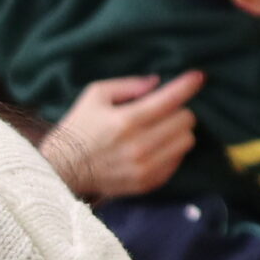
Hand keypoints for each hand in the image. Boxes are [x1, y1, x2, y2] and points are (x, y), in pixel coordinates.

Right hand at [43, 71, 201, 200]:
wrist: (62, 168)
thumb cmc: (79, 127)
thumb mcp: (94, 95)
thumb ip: (128, 85)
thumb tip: (157, 83)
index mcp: (127, 120)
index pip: (171, 99)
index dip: (188, 85)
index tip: (197, 77)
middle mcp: (140, 145)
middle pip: (185, 120)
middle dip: (178, 110)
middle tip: (165, 110)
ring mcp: (146, 167)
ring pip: (186, 141)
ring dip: (178, 131)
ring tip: (162, 129)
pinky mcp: (148, 182)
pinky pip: (177, 161)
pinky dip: (171, 151)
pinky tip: (156, 147)